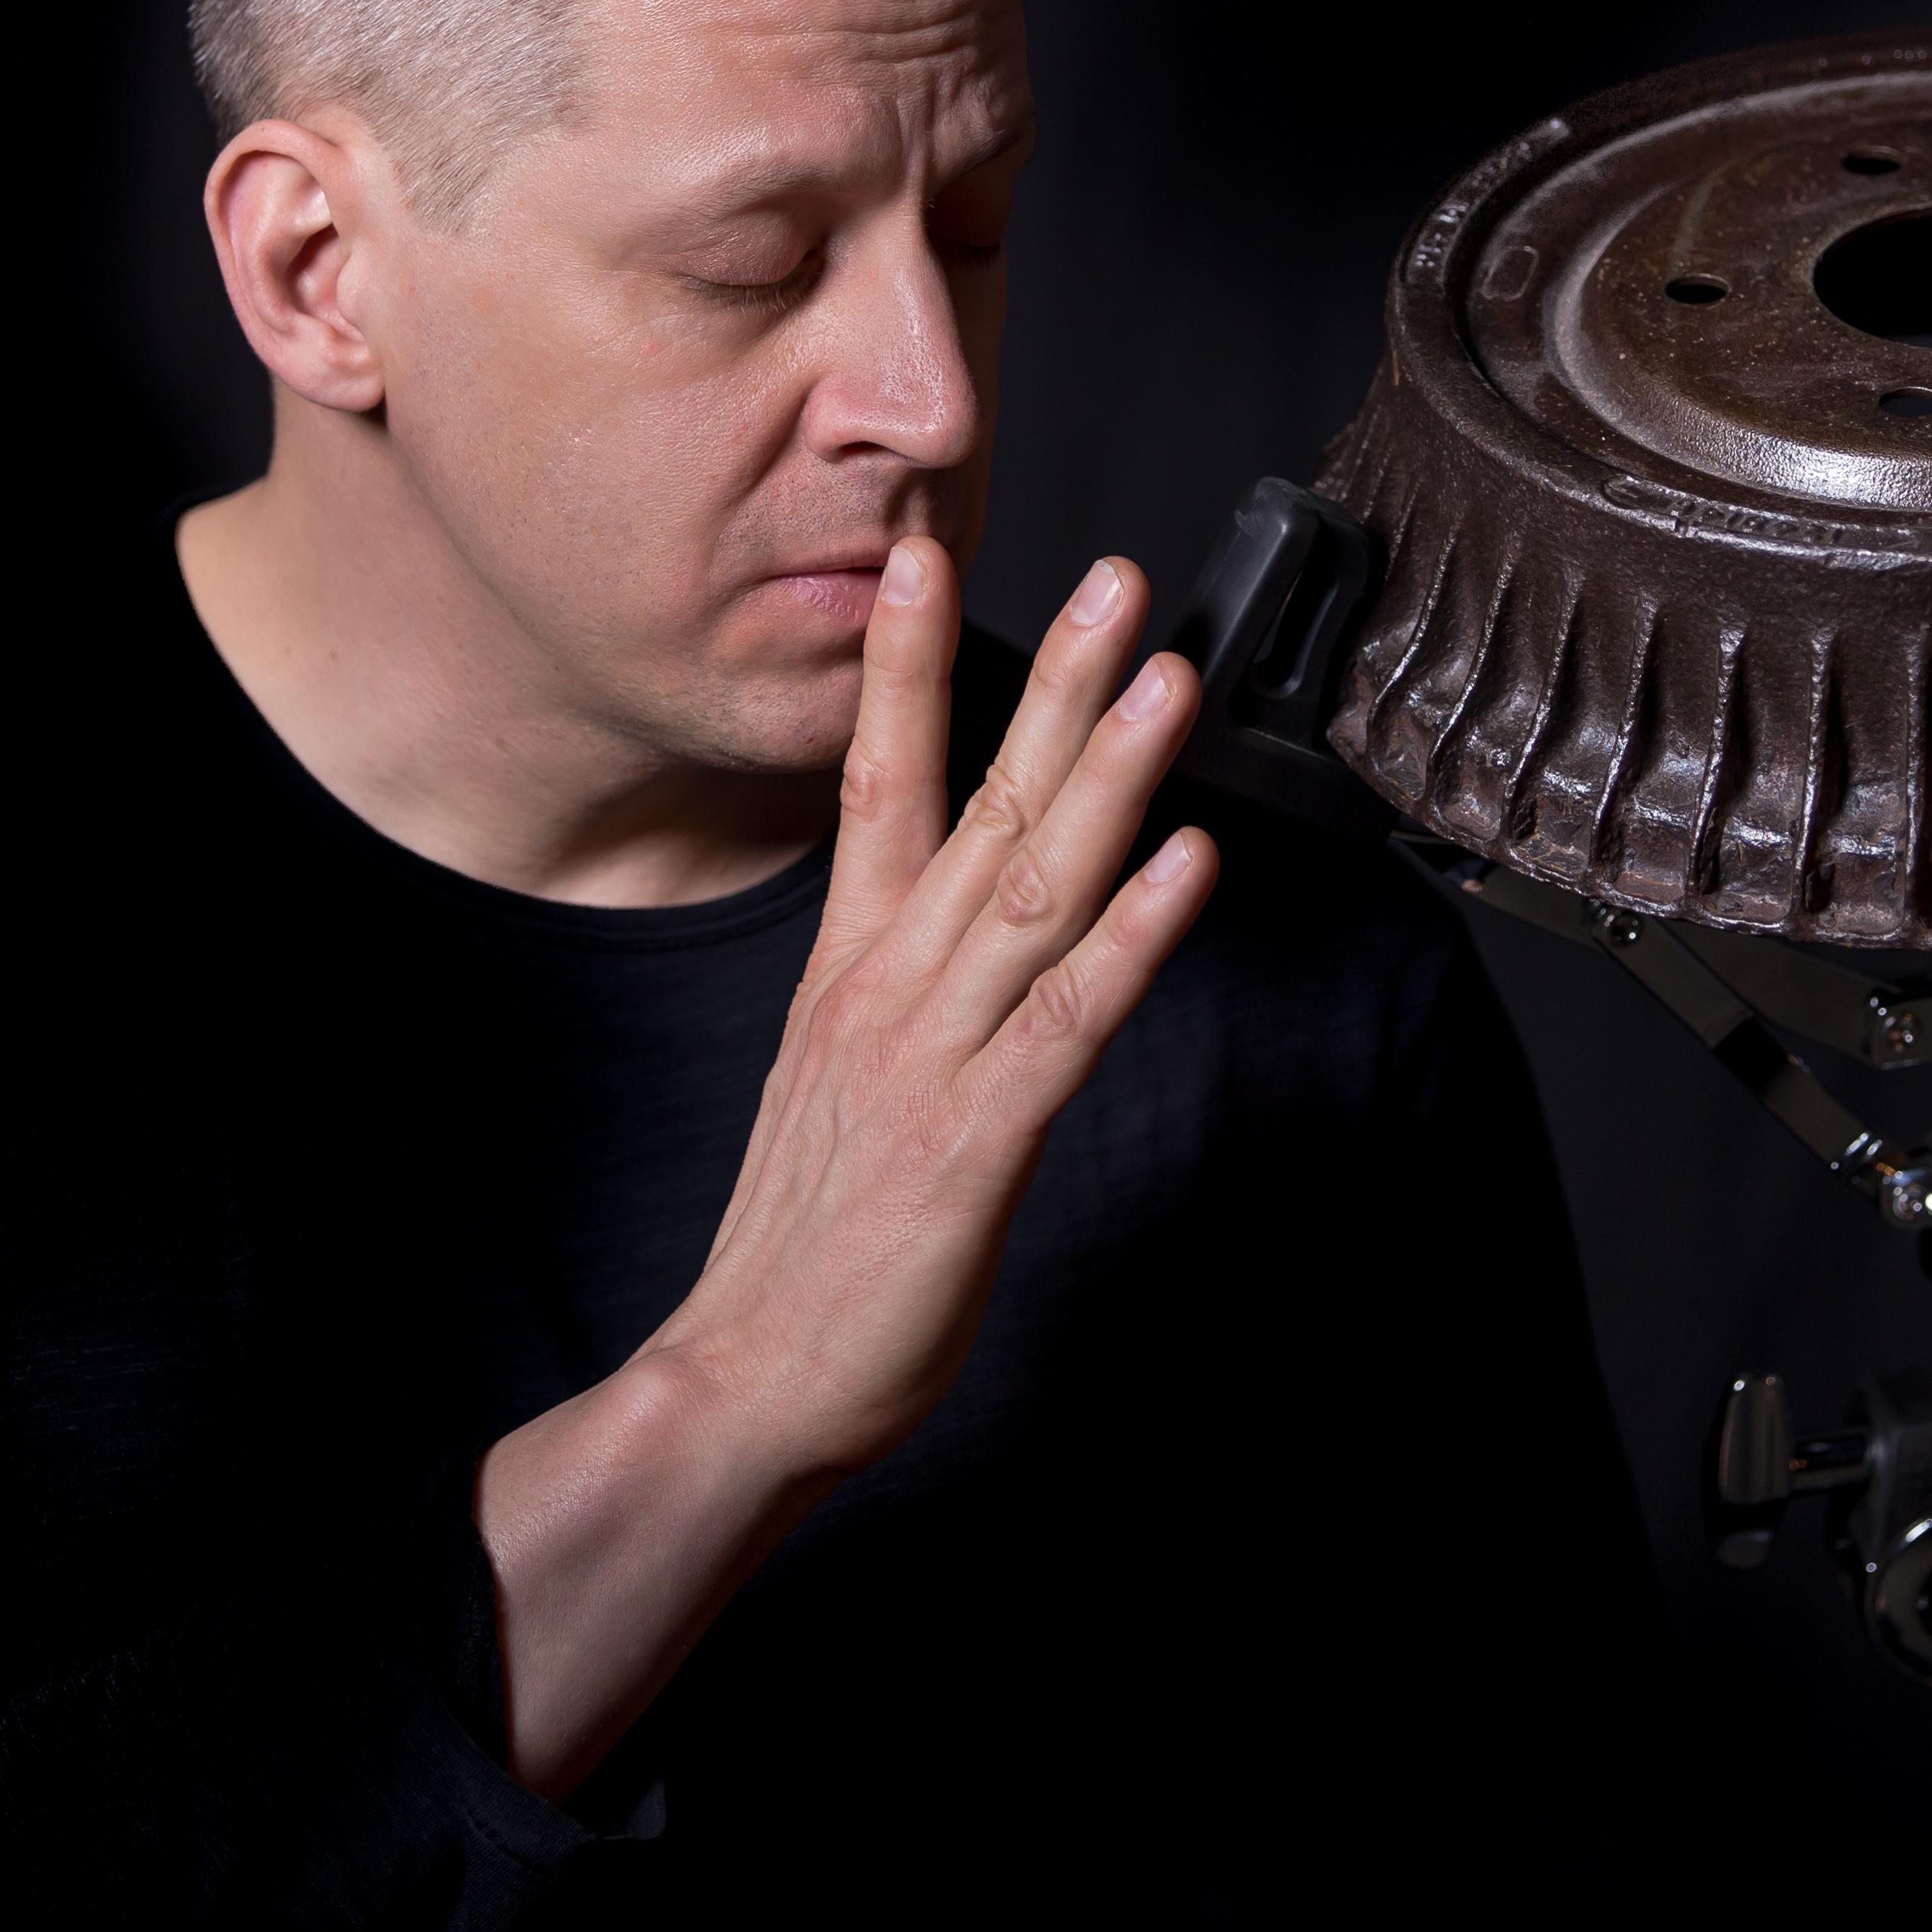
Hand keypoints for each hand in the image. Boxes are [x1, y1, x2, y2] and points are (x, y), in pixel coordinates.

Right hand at [475, 538, 1214, 1794]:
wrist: (743, 1377)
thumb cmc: (808, 1240)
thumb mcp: (839, 1076)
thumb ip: (899, 990)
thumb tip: (958, 926)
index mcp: (850, 966)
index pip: (875, 777)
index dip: (903, 664)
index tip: (917, 555)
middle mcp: (889, 986)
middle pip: (976, 802)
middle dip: (1049, 682)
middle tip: (1116, 577)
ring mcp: (932, 1054)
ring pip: (1032, 885)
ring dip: (1106, 775)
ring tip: (1169, 680)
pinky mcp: (977, 1136)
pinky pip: (1069, 1016)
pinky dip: (1133, 934)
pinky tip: (1188, 864)